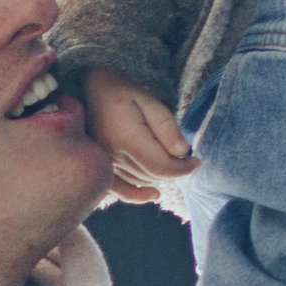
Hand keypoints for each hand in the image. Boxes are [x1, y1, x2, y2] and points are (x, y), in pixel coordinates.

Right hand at [84, 70, 196, 205]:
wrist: (89, 90)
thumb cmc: (121, 91)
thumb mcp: (148, 99)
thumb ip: (166, 125)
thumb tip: (182, 152)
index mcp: (127, 139)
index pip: (162, 167)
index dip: (183, 168)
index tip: (196, 160)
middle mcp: (114, 156)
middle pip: (154, 175)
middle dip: (174, 168)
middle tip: (184, 154)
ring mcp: (105, 164)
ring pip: (142, 181)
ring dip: (160, 174)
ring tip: (168, 157)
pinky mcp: (102, 167)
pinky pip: (121, 190)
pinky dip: (138, 194)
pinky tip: (154, 194)